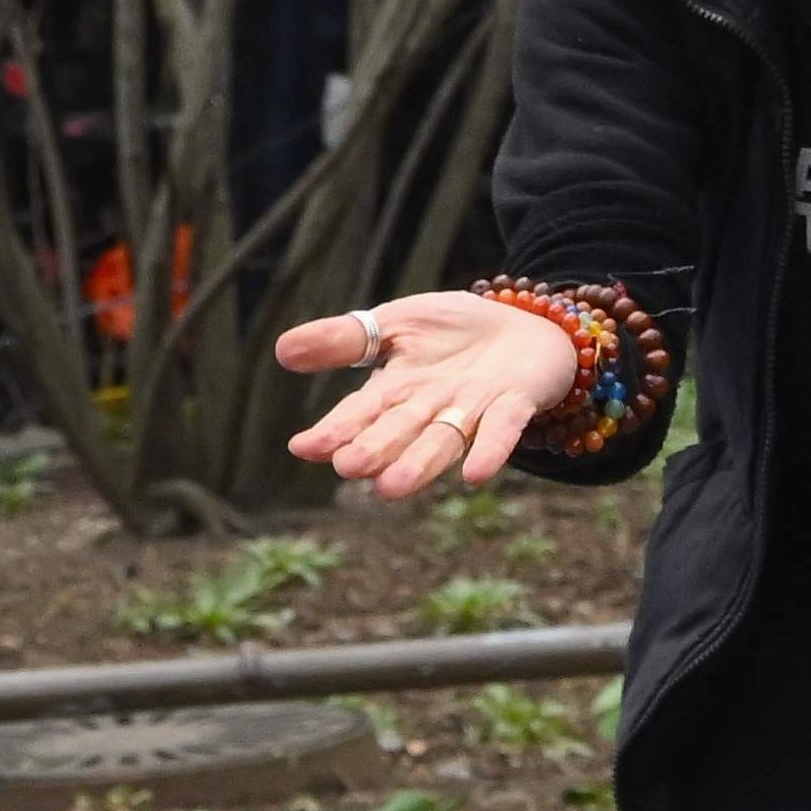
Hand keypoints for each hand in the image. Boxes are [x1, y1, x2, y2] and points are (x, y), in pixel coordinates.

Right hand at [275, 288, 581, 497]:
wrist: (528, 325)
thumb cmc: (455, 331)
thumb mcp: (395, 322)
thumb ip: (344, 339)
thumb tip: (281, 351)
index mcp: (398, 389)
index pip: (362, 411)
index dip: (336, 430)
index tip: (304, 449)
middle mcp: (432, 407)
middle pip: (400, 431)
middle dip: (376, 449)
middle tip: (348, 468)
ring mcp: (475, 409)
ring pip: (443, 440)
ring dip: (419, 465)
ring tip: (390, 488)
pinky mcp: (517, 402)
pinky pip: (502, 429)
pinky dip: (490, 449)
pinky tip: (475, 475)